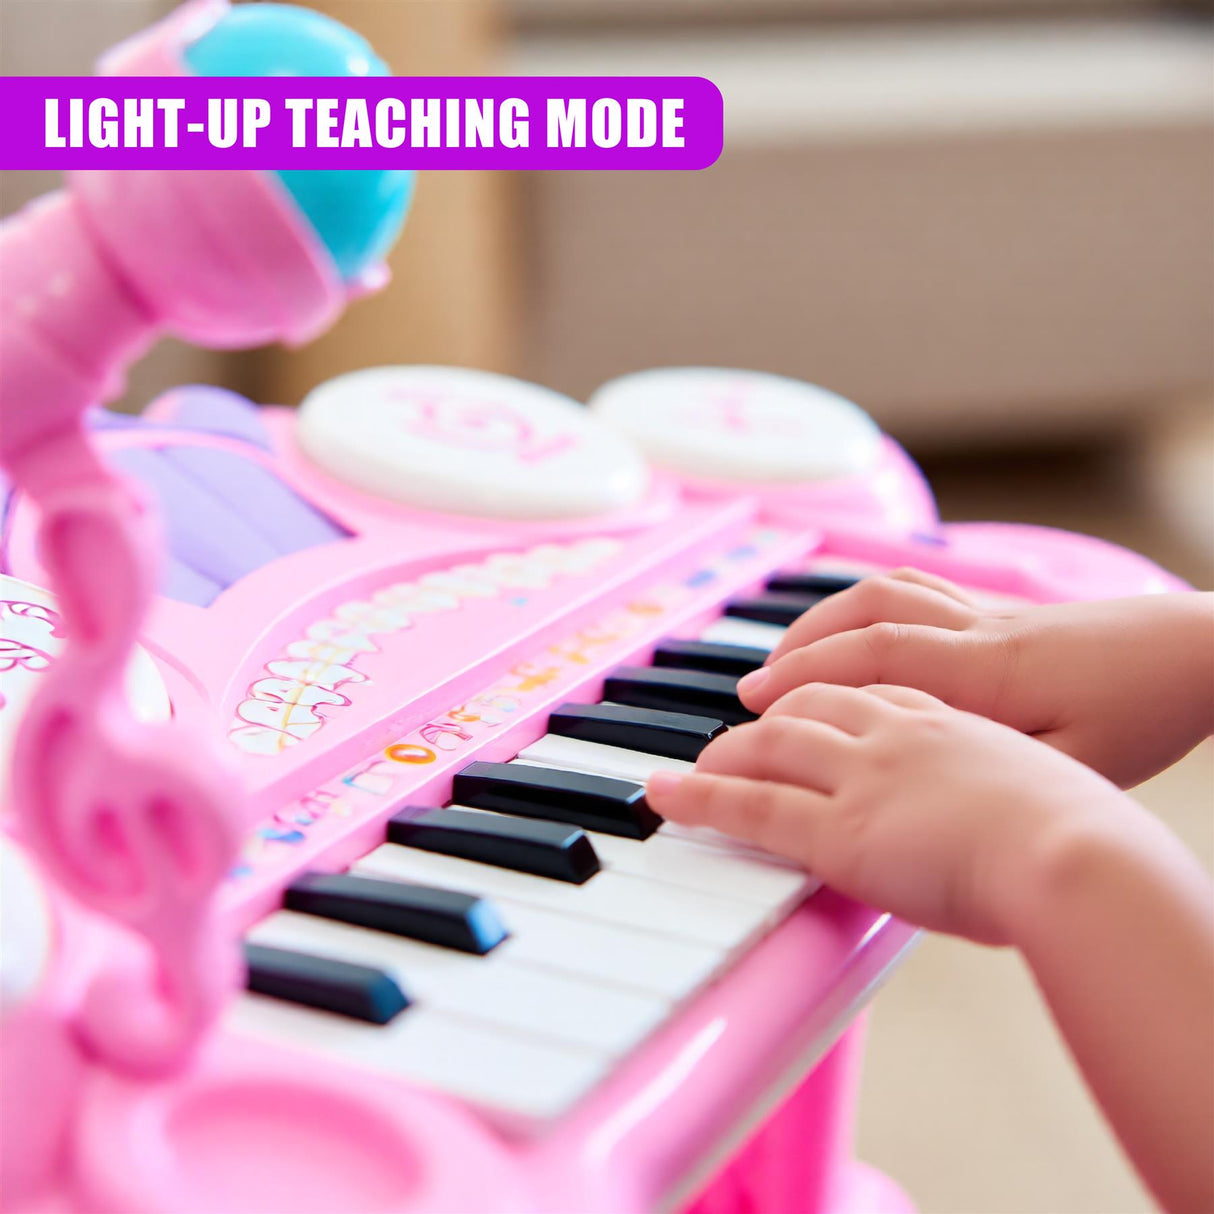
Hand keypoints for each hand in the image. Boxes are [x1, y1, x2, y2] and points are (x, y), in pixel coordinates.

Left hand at [646, 682, 1133, 944]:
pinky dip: (701, 798)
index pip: (869, 692)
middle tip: (738, 728)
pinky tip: (668, 795)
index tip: (806, 700)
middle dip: (766, 716)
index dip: (826, 693)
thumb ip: (998, 797)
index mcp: (946, 722)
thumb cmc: (1080, 840)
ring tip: (691, 765)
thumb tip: (991, 825)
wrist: (1076, 856)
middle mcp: (894, 736)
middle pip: (808, 707)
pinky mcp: (836, 829)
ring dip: (724, 753)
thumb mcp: (1040, 796)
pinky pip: (751, 807)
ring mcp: (859, 777)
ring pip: (770, 747)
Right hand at [737, 571, 1213, 788]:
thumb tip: (921, 798)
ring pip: (882, 593)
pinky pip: (913, 586)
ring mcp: (983, 613)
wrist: (1194, 656)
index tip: (751, 706)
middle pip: (862, 620)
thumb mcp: (1071, 767)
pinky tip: (852, 624)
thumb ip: (989, 775)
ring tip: (785, 653)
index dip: (802, 678)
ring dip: (822, 619)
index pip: (871, 660)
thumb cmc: (1140, 714)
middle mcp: (972, 632)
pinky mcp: (999, 608)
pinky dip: (864, 601)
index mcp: (985, 672)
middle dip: (794, 652)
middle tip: (748, 689)